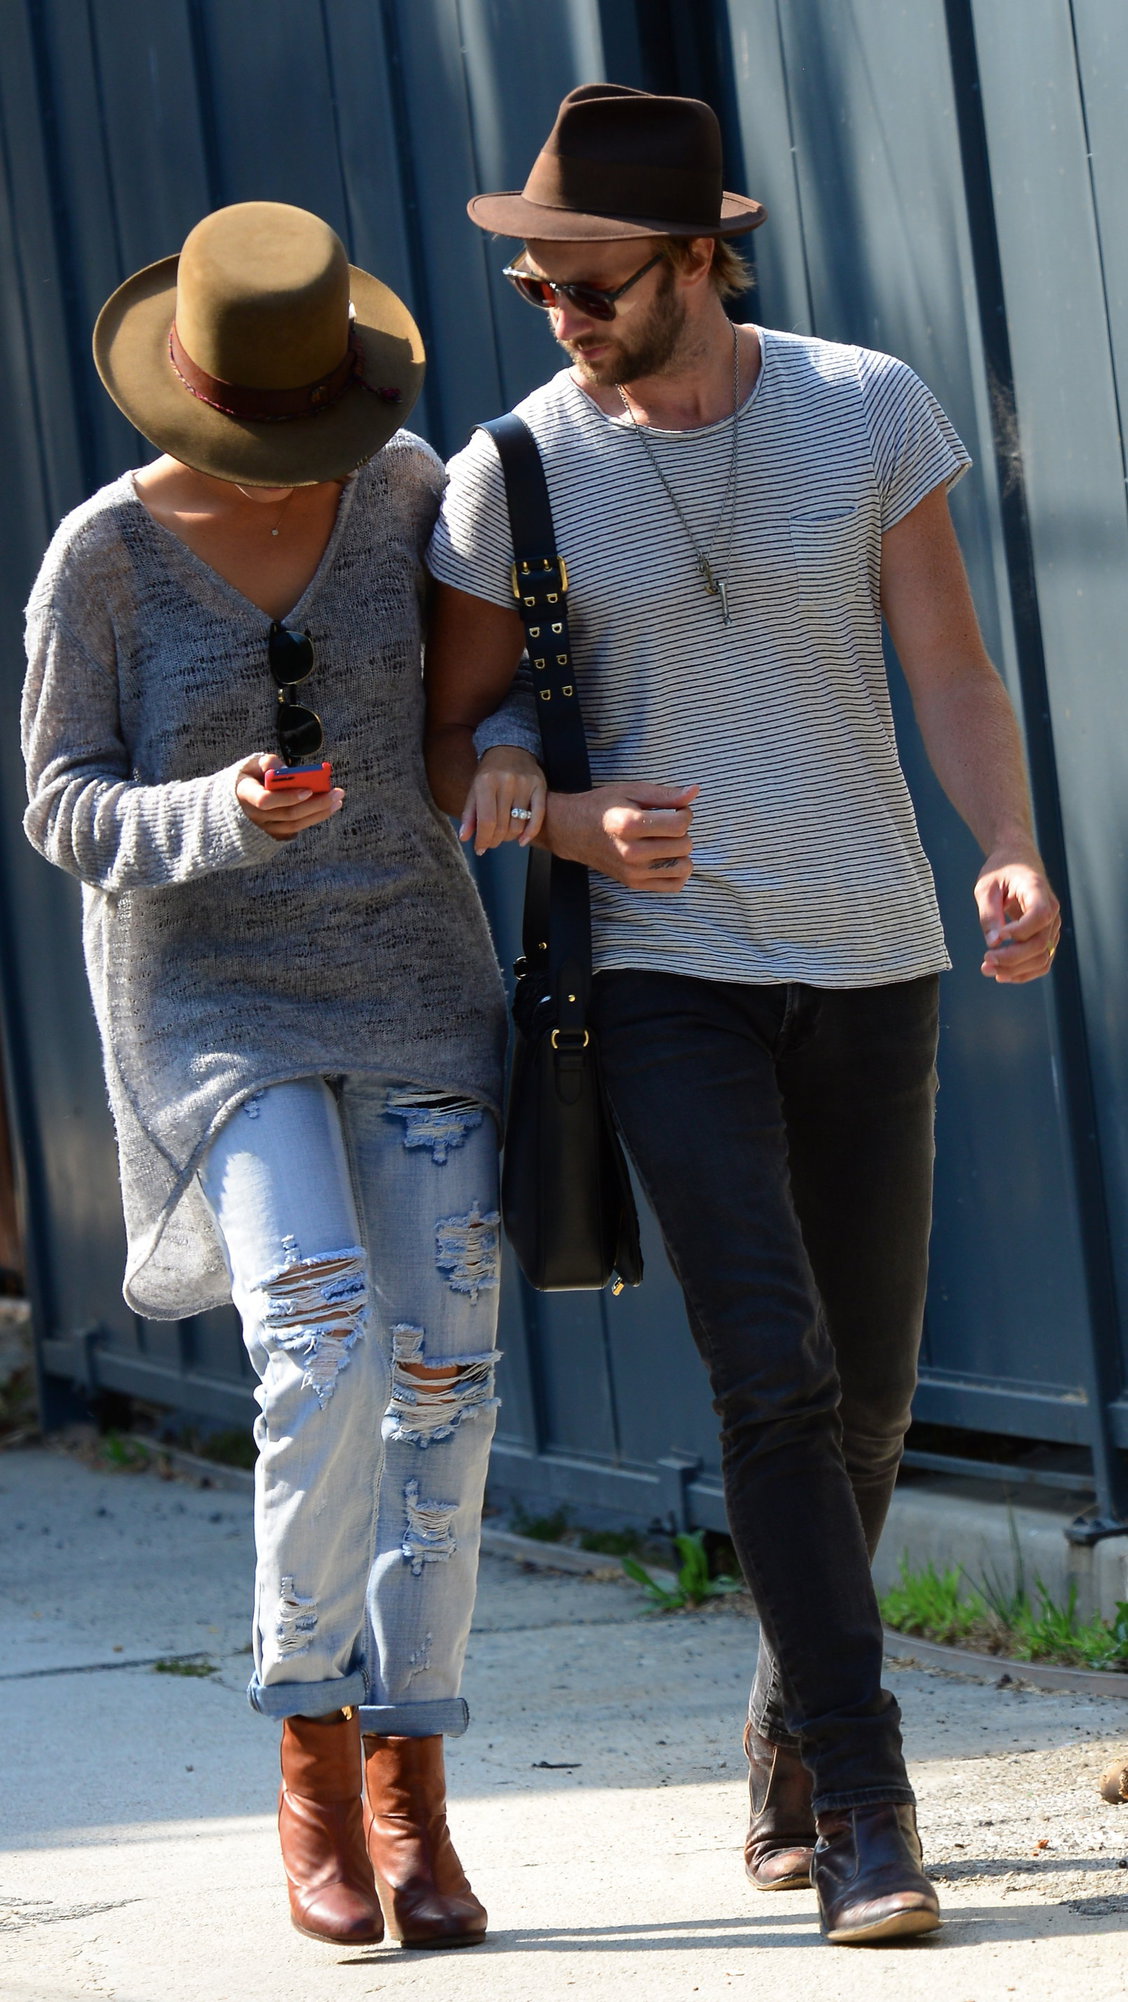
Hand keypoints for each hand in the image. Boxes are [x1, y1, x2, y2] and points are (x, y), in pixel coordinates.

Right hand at [235, 753, 343, 841]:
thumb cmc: (251, 775)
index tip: (308, 790)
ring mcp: (264, 827)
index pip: (265, 800)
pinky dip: (314, 818)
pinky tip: (329, 808)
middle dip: (315, 803)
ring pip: (295, 824)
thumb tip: (284, 770)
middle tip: (337, 793)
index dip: (288, 797)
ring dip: (319, 812)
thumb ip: (268, 763)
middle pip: (288, 814)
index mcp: (244, 794)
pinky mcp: (274, 833)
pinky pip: (296, 829)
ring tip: (337, 800)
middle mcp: (253, 815)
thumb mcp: (254, 764)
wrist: (240, 796)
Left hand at [459, 746, 546, 854]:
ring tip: (503, 836)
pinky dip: (530, 833)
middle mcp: (506, 783)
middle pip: (502, 825)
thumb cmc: (489, 773)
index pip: (486, 821)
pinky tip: (522, 841)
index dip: (483, 839)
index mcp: (486, 782)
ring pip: (518, 824)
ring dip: (509, 837)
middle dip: (494, 840)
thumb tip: (464, 838)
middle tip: (491, 843)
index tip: (480, 848)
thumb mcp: (474, 789)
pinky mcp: (540, 786)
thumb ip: (469, 814)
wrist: (510, 748)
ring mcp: (525, 785)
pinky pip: (538, 816)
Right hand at [546, 782, 698, 891]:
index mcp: (630, 825)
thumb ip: (665, 795)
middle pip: (684, 845)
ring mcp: (633, 871)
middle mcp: (632, 852)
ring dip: (682, 852)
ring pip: (684, 866)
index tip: (676, 810)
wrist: (572, 831)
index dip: (685, 813)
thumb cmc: (602, 807)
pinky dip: (678, 872)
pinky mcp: (634, 883)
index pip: (680, 825)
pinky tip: (669, 858)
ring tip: (667, 841)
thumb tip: (695, 792)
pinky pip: (673, 885)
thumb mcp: (632, 792)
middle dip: (683, 832)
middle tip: (668, 825)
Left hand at [975, 847, 1059, 982]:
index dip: (1021, 931)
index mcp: (1037, 890)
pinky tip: (1002, 974)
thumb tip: (994, 943)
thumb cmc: (1000, 871)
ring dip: (1016, 970)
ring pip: (1043, 957)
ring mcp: (1051, 926)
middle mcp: (1051, 910)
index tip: (999, 936)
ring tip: (988, 969)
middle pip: (1041, 943)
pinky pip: (1042, 961)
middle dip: (1012, 957)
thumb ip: (989, 914)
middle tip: (985, 960)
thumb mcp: (986, 886)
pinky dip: (1024, 972)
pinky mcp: (1046, 937)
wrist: (1016, 862)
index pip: (1040, 915)